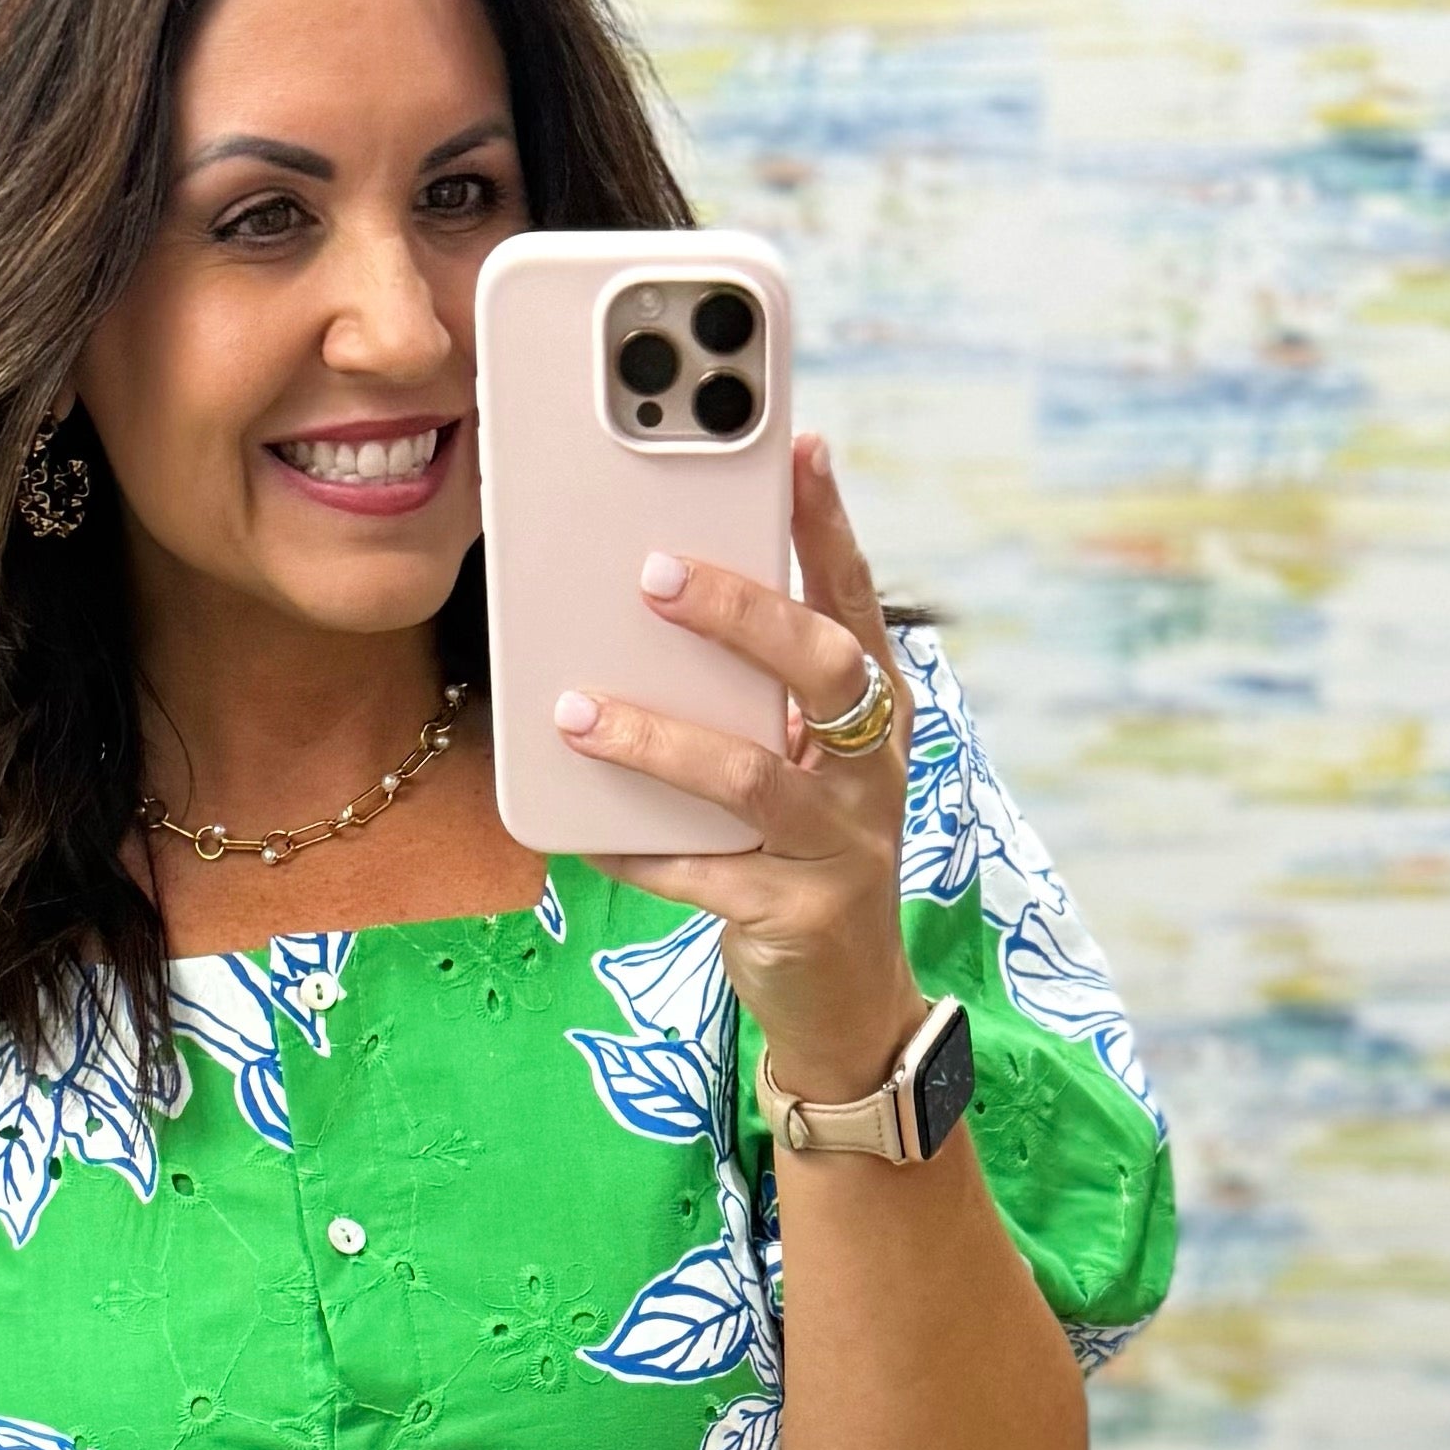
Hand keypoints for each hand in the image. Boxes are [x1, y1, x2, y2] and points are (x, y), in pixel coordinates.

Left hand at [555, 433, 924, 1105]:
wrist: (844, 1001)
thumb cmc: (803, 854)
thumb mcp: (797, 764)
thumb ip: (753, 696)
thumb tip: (647, 610)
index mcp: (873, 716)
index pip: (855, 602)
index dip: (829, 526)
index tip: (798, 448)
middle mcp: (869, 770)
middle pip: (820, 669)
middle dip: (740, 613)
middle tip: (652, 573)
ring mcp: (839, 844)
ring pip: (747, 777)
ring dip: (656, 739)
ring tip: (576, 710)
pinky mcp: (792, 914)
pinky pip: (698, 873)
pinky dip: (633, 849)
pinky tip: (578, 828)